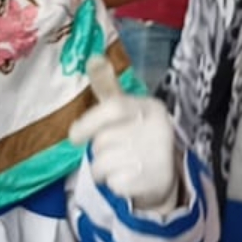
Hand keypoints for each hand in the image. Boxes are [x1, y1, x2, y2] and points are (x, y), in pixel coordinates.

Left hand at [71, 57, 182, 212]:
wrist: (167, 175)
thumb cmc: (139, 137)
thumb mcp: (128, 108)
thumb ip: (108, 86)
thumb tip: (92, 57)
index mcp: (150, 107)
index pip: (113, 108)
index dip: (88, 122)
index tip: (74, 136)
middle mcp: (156, 129)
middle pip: (102, 141)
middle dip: (99, 150)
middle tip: (115, 151)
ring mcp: (155, 156)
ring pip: (102, 165)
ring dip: (104, 170)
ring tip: (121, 166)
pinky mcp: (151, 181)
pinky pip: (113, 184)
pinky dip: (114, 185)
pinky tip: (128, 179)